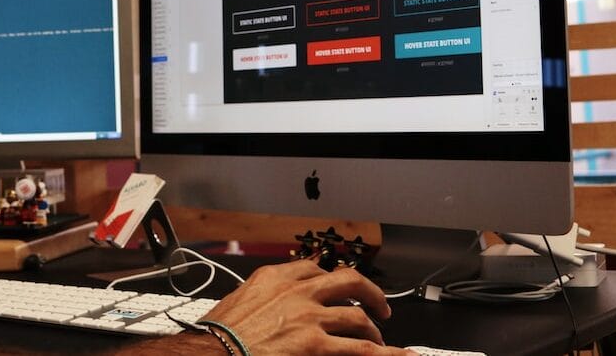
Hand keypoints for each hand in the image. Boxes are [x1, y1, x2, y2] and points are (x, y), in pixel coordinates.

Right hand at [198, 258, 410, 354]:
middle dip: (368, 293)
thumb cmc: (217, 335)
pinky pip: (362, 349)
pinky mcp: (316, 346)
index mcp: (274, 277)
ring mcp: (310, 318)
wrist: (212, 354)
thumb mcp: (238, 301)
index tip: (336, 287)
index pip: (313, 268)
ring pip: (357, 318)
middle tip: (376, 306)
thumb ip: (262, 297)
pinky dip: (387, 353)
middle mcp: (297, 291)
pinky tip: (402, 355)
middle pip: (347, 282)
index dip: (330, 279)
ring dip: (371, 330)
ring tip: (377, 341)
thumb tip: (269, 306)